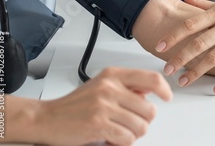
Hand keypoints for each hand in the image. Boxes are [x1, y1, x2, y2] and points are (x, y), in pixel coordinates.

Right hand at [35, 67, 171, 144]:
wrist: (47, 118)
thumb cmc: (76, 104)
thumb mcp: (103, 86)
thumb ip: (128, 87)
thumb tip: (152, 91)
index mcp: (113, 75)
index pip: (151, 78)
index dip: (164, 90)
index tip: (167, 97)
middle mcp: (110, 87)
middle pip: (149, 109)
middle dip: (143, 122)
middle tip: (129, 125)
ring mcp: (104, 105)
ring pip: (141, 126)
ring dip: (132, 135)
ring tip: (119, 132)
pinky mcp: (98, 124)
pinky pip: (127, 138)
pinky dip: (122, 144)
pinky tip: (111, 140)